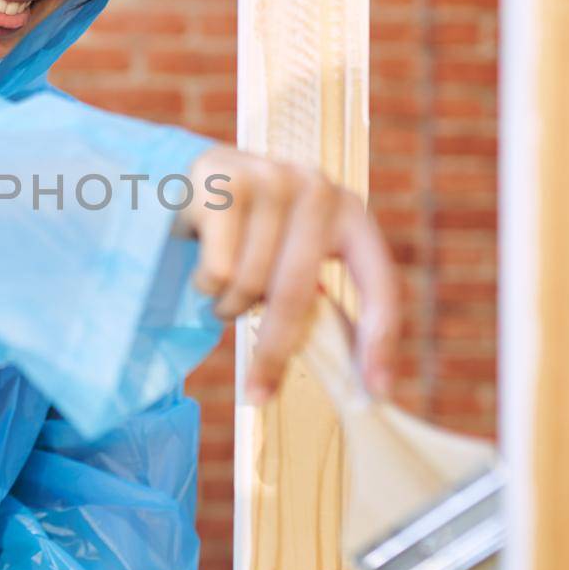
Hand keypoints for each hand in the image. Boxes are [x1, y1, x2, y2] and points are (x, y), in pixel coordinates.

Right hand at [175, 147, 399, 402]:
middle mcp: (316, 188)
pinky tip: (204, 262)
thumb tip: (353, 380)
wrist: (188, 179)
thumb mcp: (292, 255)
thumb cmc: (248, 234)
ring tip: (224, 290)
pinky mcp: (223, 181)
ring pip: (248, 284)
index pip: (378, 282)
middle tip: (258, 391)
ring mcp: (270, 178)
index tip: (375, 390)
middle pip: (297, 295)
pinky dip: (205, 284)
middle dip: (274, 350)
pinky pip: (217, 270)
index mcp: (349, 211)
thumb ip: (316, 298)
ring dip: (229, 306)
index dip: (379, 340)